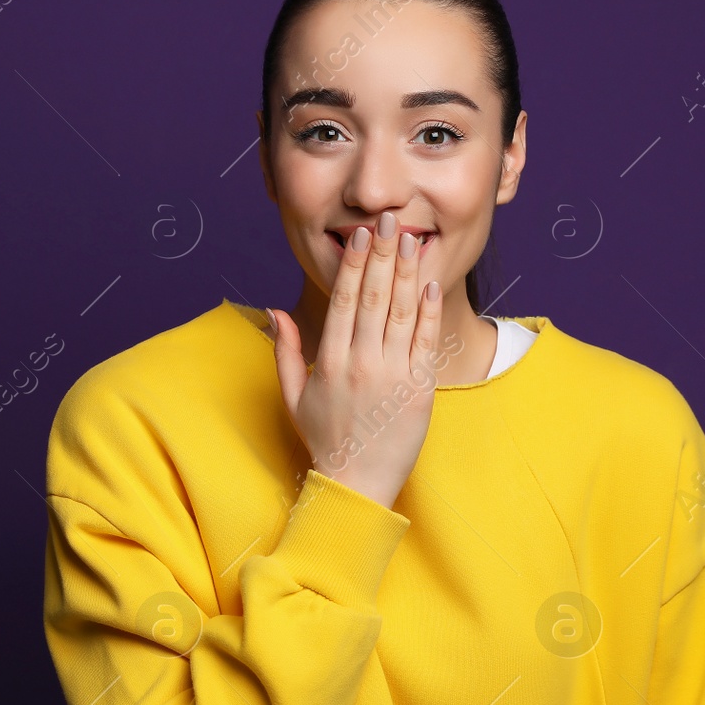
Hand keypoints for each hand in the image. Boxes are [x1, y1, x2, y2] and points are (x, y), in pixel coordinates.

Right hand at [270, 210, 443, 509]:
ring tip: (410, 240)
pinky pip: (425, 342)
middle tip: (389, 220)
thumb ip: (285, 351)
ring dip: (406, 273)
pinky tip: (429, 284)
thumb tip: (275, 310)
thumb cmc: (325, 439)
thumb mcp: (293, 396)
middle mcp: (360, 363)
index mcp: (329, 361)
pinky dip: (428, 311)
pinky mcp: (419, 390)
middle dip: (381, 255)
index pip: (342, 301)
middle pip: (372, 298)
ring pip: (400, 313)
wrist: (357, 484)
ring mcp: (392, 376)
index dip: (352, 265)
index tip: (359, 235)